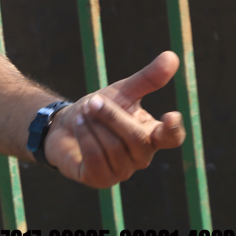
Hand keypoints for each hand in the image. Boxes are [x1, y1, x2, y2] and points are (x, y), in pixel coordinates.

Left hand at [44, 51, 185, 187]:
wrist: (62, 126)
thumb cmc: (97, 110)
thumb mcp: (120, 91)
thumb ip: (147, 78)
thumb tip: (172, 56)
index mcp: (151, 135)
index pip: (172, 138)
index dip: (173, 129)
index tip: (171, 116)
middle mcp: (141, 157)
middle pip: (136, 139)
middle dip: (112, 116)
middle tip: (93, 101)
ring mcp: (122, 171)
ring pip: (114, 148)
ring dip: (94, 126)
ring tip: (83, 114)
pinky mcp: (100, 179)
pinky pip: (96, 159)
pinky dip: (85, 138)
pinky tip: (78, 125)